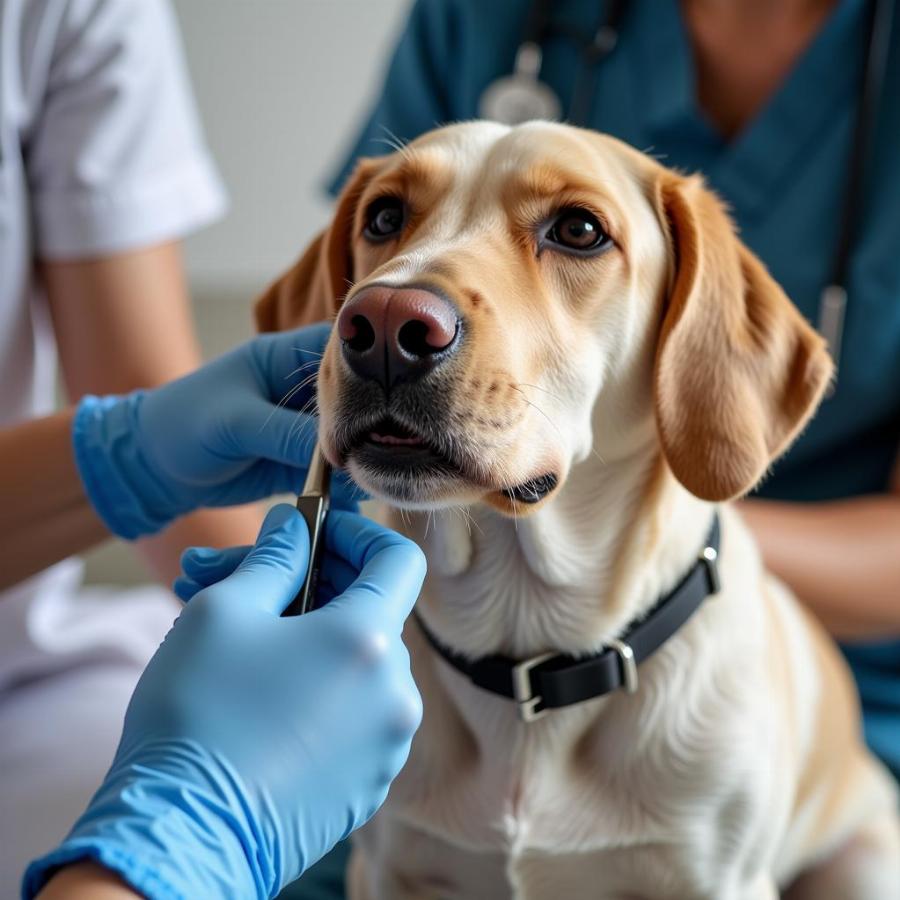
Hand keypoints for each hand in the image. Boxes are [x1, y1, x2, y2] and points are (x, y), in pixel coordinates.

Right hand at [24, 504, 425, 899]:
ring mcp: (386, 744)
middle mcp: (394, 693)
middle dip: (303, 584)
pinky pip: (352, 713)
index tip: (311, 533)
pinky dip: (315, 688)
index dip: (356, 534)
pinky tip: (257, 691)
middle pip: (367, 610)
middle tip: (231, 578)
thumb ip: (273, 556)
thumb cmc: (198, 715)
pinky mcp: (367, 784)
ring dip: (302, 637)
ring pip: (353, 664)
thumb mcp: (224, 611)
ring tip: (232, 638)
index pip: (397, 559)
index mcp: (368, 641)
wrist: (182, 840)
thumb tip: (293, 527)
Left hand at [72, 322, 361, 537]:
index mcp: (286, 357)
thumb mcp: (235, 423)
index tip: (392, 396)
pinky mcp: (300, 462)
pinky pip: (334, 470)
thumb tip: (342, 452)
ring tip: (377, 472)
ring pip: (351, 436)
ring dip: (362, 454)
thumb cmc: (182, 424)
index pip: (343, 353)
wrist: (151, 468)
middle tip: (389, 445)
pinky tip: (359, 493)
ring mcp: (304, 427)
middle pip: (357, 398)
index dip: (371, 370)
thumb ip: (287, 434)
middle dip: (373, 421)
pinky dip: (346, 482)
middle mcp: (302, 389)